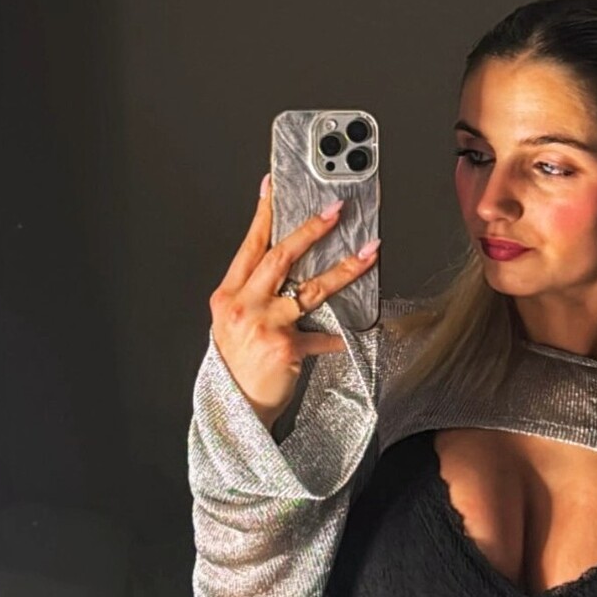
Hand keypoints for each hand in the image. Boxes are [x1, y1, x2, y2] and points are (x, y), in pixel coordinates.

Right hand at [208, 181, 379, 430]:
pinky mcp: (285, 348)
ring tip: (368, 253)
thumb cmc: (236, 366)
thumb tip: (285, 264)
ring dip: (344, 269)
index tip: (275, 186)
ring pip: (309, 289)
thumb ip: (252, 294)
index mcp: (227, 295)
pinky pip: (323, 336)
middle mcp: (243, 306)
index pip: (250, 246)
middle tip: (334, 210)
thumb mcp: (232, 323)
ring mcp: (263, 326)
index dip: (263, 214)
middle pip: (280, 258)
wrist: (235, 410)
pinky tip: (365, 329)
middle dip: (310, 230)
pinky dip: (343, 334)